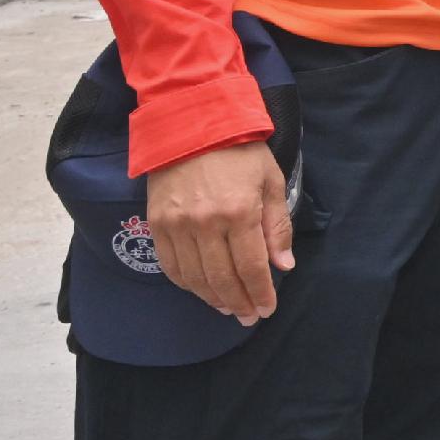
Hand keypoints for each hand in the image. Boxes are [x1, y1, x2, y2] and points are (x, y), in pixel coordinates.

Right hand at [144, 138, 292, 325]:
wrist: (192, 122)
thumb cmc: (240, 150)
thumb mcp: (271, 181)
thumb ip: (277, 227)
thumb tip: (282, 266)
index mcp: (240, 212)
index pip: (252, 267)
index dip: (261, 293)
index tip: (267, 309)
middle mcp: (206, 223)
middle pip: (222, 278)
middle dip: (238, 302)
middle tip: (249, 317)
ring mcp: (177, 224)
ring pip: (194, 277)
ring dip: (212, 298)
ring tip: (228, 308)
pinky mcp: (157, 222)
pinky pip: (170, 265)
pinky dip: (186, 283)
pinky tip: (200, 290)